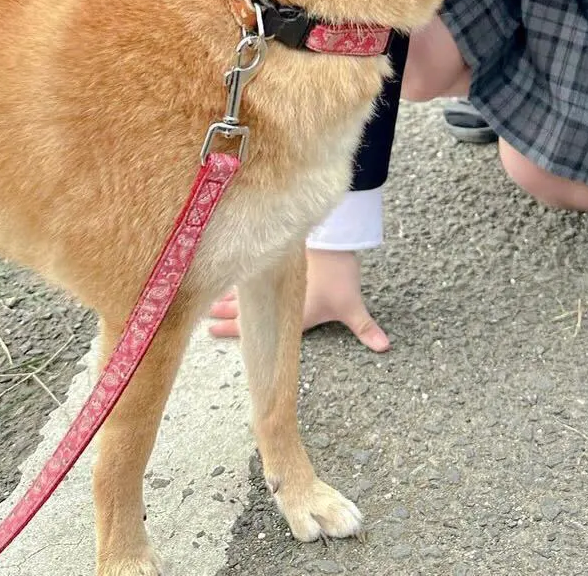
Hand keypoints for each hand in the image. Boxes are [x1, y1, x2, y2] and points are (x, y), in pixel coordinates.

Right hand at [207, 248, 389, 351]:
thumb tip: (385, 346)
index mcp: (286, 316)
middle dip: (223, 316)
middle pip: (243, 311)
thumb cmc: (338, 275)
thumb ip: (365, 327)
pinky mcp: (273, 261)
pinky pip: (250, 274)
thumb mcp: (351, 305)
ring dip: (227, 296)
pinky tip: (229, 276)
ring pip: (242, 291)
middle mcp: (273, 300)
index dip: (231, 329)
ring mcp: (271, 279)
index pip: (254, 328)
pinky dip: (239, 279)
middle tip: (203, 321)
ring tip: (208, 301)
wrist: (331, 242)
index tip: (210, 330)